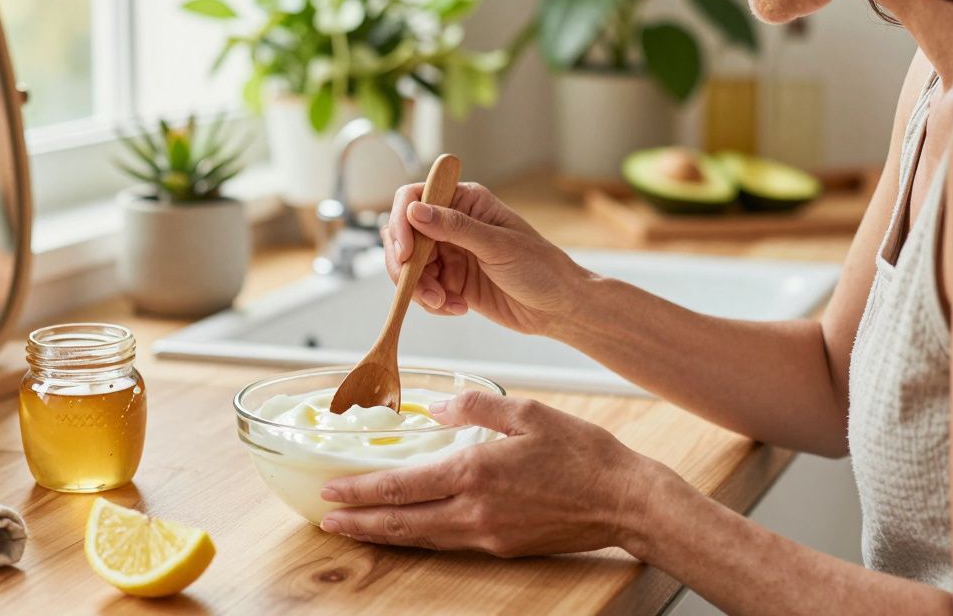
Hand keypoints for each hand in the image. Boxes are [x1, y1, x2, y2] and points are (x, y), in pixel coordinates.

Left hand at [318, 391, 666, 557]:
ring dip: (384, 534)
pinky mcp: (503, 547)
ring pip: (422, 538)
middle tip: (327, 520)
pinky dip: (419, 537)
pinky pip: (449, 542)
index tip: (331, 491)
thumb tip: (436, 406)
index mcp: (474, 472)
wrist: (625, 500)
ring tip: (356, 527)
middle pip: (401, 522)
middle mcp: (474, 510)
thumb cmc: (583, 453)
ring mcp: (488, 534)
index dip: (360, 490)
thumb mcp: (527, 412)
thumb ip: (475, 405)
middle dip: (359, 522)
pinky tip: (411, 528)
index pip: (400, 486)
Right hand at [384, 182, 593, 335]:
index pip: (414, 198)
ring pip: (410, 267)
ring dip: (419, 289)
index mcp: (466, 202)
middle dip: (407, 265)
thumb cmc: (541, 268)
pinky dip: (433, 302)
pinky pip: (423, 290)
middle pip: (404, 236)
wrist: (558, 307)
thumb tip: (416, 210)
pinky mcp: (451, 282)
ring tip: (445, 303)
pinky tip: (458, 308)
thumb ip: (455, 227)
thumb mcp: (498, 245)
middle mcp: (452, 225)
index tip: (406, 252)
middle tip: (420, 288)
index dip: (402, 222)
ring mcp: (450, 254)